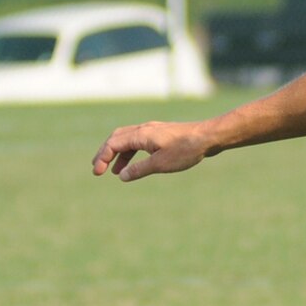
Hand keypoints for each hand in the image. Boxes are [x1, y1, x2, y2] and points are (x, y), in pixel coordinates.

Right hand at [91, 121, 210, 180]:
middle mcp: (143, 129)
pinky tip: (134, 164)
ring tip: (114, 171)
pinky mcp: (160, 134)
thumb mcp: (160, 164)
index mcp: (140, 135)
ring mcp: (152, 130)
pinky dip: (132, 152)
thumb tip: (122, 175)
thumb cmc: (186, 150)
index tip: (97, 173)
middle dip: (105, 154)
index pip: (112, 144)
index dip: (102, 158)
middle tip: (97, 168)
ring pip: (127, 140)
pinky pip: (139, 142)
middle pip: (116, 139)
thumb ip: (139, 170)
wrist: (208, 137)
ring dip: (119, 154)